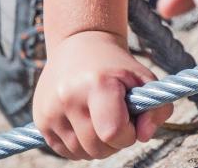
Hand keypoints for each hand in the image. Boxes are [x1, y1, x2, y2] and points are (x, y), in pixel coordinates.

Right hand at [33, 29, 170, 158]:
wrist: (79, 44)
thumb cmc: (116, 66)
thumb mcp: (143, 79)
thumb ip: (157, 109)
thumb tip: (144, 136)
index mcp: (97, 84)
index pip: (113, 132)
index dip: (128, 134)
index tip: (131, 120)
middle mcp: (69, 97)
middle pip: (98, 148)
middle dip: (114, 141)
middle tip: (117, 118)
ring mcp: (51, 110)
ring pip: (82, 153)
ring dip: (96, 144)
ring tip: (100, 118)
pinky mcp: (40, 120)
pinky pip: (66, 152)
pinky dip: (80, 144)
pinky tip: (84, 122)